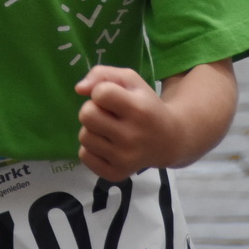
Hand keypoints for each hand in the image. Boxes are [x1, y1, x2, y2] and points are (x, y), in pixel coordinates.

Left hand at [75, 65, 176, 181]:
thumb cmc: (146, 105)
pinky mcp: (116, 174)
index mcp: (138, 109)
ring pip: (84, 136)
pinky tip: (108, 146)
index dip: (100, 91)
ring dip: (92, 130)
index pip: (100, 93)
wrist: (169, 141)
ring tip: (109, 130)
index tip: (113, 97)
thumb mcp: (131, 81)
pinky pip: (84, 156)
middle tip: (107, 114)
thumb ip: (102, 74)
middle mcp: (132, 136)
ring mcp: (124, 158)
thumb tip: (79, 89)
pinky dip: (91, 149)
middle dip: (92, 110)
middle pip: (86, 115)